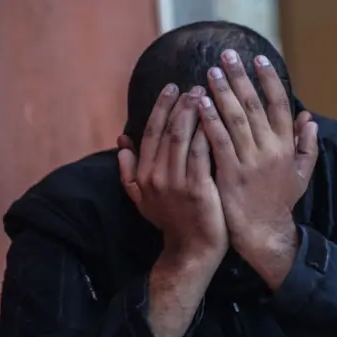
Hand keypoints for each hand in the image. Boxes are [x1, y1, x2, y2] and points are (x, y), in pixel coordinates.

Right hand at [118, 84, 227, 259]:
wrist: (192, 250)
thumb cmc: (171, 222)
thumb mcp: (142, 199)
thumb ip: (129, 172)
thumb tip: (120, 144)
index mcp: (143, 175)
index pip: (150, 132)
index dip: (160, 108)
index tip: (171, 87)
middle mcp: (156, 176)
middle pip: (166, 130)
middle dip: (179, 104)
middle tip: (192, 85)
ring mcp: (177, 182)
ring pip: (182, 137)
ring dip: (192, 112)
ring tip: (203, 94)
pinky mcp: (198, 188)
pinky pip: (201, 153)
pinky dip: (206, 132)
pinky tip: (215, 117)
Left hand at [197, 49, 318, 251]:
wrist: (264, 232)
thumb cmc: (280, 201)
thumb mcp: (301, 174)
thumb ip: (307, 145)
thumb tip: (309, 119)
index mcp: (287, 146)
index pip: (281, 105)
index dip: (270, 80)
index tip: (259, 60)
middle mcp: (270, 149)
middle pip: (254, 105)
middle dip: (240, 78)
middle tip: (226, 56)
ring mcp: (250, 161)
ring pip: (235, 119)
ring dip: (222, 93)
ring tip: (210, 73)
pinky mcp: (230, 173)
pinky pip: (219, 141)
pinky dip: (209, 120)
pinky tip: (200, 104)